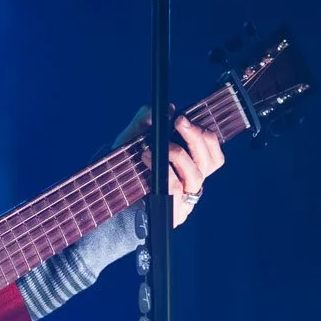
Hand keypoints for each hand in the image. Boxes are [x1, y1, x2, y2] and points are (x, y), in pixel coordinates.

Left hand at [120, 109, 224, 225]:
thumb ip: (146, 121)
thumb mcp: (133, 139)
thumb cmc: (125, 168)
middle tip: (179, 121)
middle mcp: (191, 185)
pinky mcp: (172, 212)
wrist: (107, 195)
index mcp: (190, 169)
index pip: (214, 156)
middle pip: (209, 162)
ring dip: (178, 154)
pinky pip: (176, 188)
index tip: (186, 119)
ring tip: (155, 145)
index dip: (206, 137)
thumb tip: (168, 108)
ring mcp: (184, 200)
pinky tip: (147, 158)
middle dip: (195, 137)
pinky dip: (164, 170)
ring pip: (195, 175)